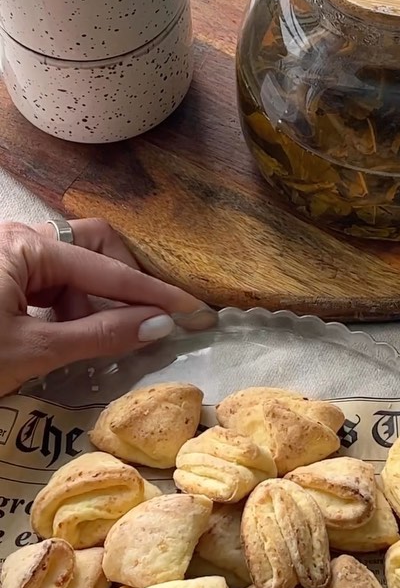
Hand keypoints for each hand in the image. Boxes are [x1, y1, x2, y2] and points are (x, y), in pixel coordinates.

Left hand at [0, 218, 205, 395]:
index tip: (193, 310)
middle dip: (119, 286)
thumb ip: (98, 335)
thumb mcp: (33, 350)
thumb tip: (158, 324)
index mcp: (25, 246)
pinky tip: (60, 336)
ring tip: (78, 343)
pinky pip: (49, 279)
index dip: (153, 293)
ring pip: (71, 265)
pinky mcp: (0, 273)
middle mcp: (19, 237)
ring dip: (87, 302)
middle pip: (94, 246)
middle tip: (132, 324)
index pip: (108, 269)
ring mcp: (7, 253)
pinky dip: (65, 306)